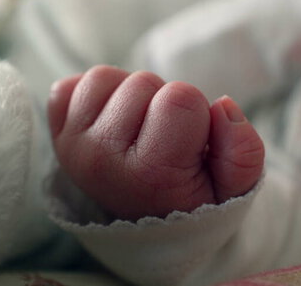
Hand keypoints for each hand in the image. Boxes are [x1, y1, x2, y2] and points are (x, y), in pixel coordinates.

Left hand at [48, 66, 264, 220]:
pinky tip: (113, 123)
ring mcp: (71, 146)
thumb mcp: (233, 190)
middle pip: (144, 83)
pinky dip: (96, 96)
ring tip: (140, 130)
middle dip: (163, 103)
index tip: (191, 145)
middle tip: (164, 140)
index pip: (182, 98)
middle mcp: (100, 161)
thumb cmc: (192, 198)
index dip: (197, 115)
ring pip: (105, 77)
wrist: (146, 224)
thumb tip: (222, 105)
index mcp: (148, 175)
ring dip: (129, 97)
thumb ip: (243, 153)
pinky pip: (73, 83)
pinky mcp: (57, 133)